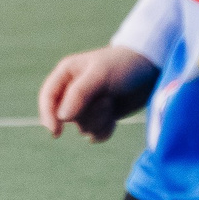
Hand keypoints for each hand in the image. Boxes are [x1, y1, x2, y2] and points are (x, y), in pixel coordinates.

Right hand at [37, 46, 158, 142]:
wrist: (151, 68)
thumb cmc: (123, 65)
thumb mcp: (99, 75)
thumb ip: (78, 94)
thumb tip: (62, 117)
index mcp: (66, 74)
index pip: (48, 98)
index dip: (48, 115)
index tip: (56, 132)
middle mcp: (73, 91)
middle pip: (66, 117)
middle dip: (87, 114)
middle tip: (106, 100)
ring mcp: (87, 105)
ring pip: (81, 127)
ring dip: (98, 121)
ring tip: (111, 103)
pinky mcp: (102, 117)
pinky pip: (95, 134)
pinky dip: (105, 130)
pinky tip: (114, 119)